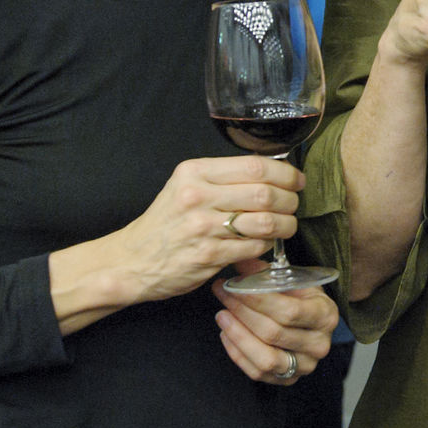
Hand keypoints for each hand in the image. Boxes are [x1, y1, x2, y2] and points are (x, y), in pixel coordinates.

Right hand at [49, 155, 302, 333]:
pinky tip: (264, 244)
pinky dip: (267, 246)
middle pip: (265, 193)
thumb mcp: (185, 186)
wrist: (132, 261)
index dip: (285, 173)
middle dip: (289, 200)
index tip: (296, 180)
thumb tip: (273, 174)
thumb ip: (222, 178)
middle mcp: (198, 196)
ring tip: (286, 226)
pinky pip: (254, 247)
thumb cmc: (166, 223)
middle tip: (293, 205)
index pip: (255, 166)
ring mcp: (203, 227)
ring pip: (265, 221)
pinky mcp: (209, 255)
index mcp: (195, 172)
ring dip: (285, 225)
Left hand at [212, 268, 338, 384]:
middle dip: (241, 312)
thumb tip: (238, 260)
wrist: (312, 323)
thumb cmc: (300, 298)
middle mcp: (320, 344)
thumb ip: (264, 272)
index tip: (232, 284)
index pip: (288, 311)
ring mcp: (305, 365)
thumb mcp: (291, 280)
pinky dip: (237, 354)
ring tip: (221, 316)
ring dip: (238, 336)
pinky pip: (258, 373)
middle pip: (273, 333)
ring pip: (265, 359)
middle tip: (222, 294)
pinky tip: (227, 334)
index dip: (256, 300)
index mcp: (325, 315)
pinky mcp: (289, 380)